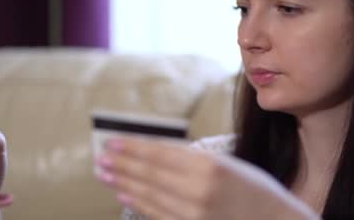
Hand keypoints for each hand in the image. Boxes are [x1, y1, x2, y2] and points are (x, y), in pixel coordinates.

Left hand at [96, 136, 318, 219]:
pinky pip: (157, 215)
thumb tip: (153, 151)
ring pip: (149, 194)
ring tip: (105, 173)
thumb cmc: (252, 188)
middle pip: (150, 174)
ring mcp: (195, 214)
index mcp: (210, 166)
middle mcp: (199, 191)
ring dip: (124, 182)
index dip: (133, 147)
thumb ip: (191, 158)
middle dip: (122, 164)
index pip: (160, 153)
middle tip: (101, 157)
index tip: (113, 140)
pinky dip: (138, 203)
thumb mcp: (226, 163)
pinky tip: (124, 193)